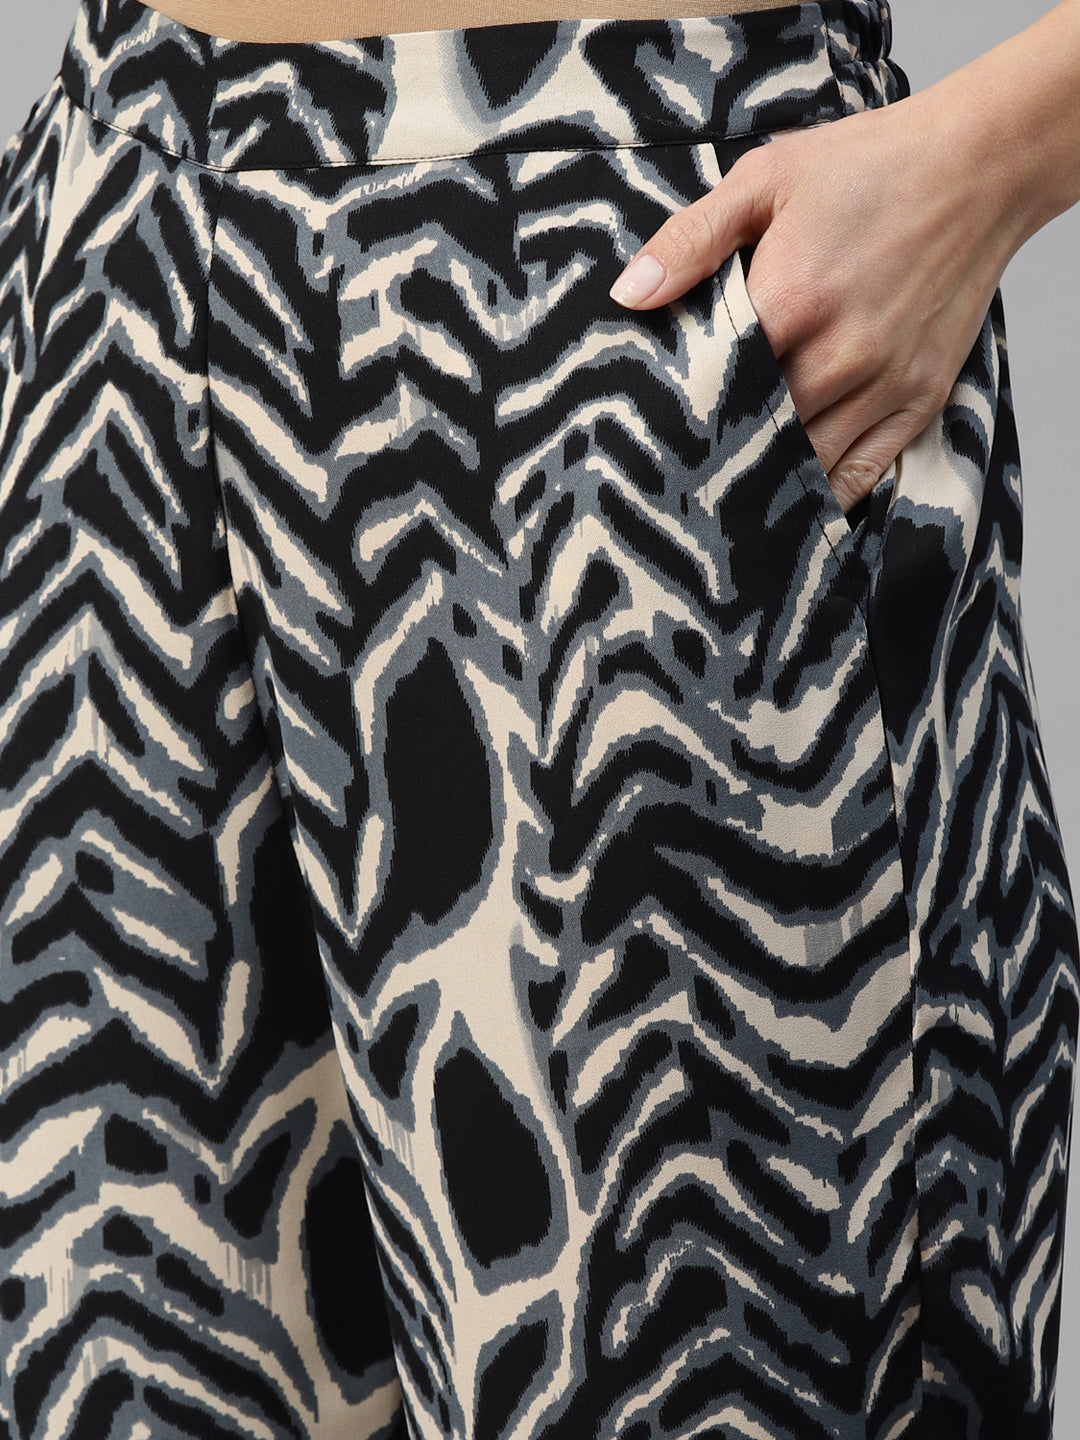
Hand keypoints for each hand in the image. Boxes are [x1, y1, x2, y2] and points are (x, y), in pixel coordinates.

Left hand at [608, 86, 1029, 512]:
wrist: (980, 166)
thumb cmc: (868, 166)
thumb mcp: (766, 178)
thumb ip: (693, 239)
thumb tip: (628, 294)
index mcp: (793, 298)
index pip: (713, 386)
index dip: (674, 413)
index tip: (643, 434)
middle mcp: (841, 354)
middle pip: (754, 434)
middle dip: (712, 453)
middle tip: (670, 474)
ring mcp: (884, 384)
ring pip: (803, 465)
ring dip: (760, 480)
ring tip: (716, 495)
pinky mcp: (919, 400)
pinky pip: (859, 475)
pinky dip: (820, 496)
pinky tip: (784, 501)